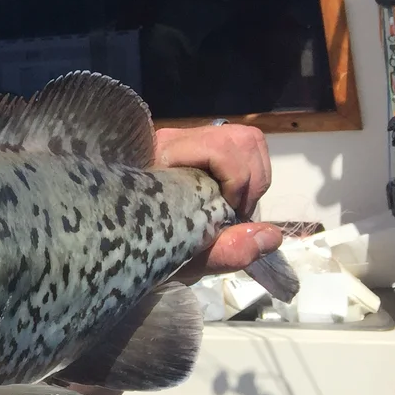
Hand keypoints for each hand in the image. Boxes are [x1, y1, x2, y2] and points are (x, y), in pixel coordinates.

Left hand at [155, 124, 278, 277]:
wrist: (122, 239)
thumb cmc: (149, 248)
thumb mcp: (186, 257)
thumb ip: (226, 250)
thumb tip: (272, 235)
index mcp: (162, 156)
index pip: (220, 149)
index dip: (237, 182)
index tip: (228, 213)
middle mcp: (175, 138)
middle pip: (241, 140)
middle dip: (251, 181)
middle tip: (236, 213)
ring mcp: (188, 138)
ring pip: (247, 140)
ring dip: (254, 179)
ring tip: (235, 207)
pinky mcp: (200, 145)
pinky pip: (243, 148)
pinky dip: (250, 176)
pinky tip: (233, 198)